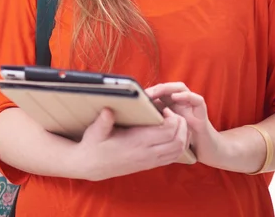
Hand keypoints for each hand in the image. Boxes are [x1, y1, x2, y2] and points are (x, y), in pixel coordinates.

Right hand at [76, 106, 190, 180]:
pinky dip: (178, 144)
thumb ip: (103, 121)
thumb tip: (108, 109)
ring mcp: (150, 161)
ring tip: (172, 122)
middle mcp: (148, 153)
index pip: (168, 132)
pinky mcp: (150, 164)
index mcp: (137, 142)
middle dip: (182, 124)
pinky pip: (173, 157)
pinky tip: (169, 133)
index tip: (163, 108)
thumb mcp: (96, 131)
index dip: (172, 118)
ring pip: (179, 151)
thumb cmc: (94, 145)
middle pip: (179, 141)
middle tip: (171, 112)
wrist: (92, 166)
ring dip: (182, 135)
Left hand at [145, 82, 225, 167]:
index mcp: (171, 105)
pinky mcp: (202, 111)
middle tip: (146, 94)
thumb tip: (137, 119)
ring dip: (169, 88)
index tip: (138, 97)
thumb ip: (155, 122)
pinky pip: (197, 99)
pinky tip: (176, 98)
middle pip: (168, 87)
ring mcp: (191, 105)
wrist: (205, 150)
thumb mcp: (166, 131)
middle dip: (157, 88)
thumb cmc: (183, 140)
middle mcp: (181, 102)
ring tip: (157, 92)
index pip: (159, 91)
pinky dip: (186, 96)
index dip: (149, 92)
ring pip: (181, 88)